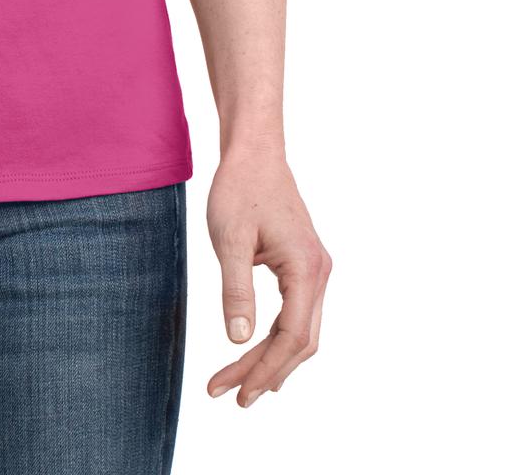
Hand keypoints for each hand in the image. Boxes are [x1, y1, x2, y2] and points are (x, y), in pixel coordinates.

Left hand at [204, 144, 331, 405]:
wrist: (254, 152)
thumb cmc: (240, 188)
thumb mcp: (230, 239)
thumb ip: (236, 290)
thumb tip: (237, 341)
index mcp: (306, 269)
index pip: (291, 337)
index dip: (264, 369)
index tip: (236, 392)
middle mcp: (319, 273)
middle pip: (300, 342)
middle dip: (265, 371)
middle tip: (229, 395)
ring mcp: (315, 270)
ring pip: (300, 331)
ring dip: (270, 359)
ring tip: (238, 385)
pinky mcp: (304, 266)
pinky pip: (296, 314)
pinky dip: (276, 339)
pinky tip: (256, 353)